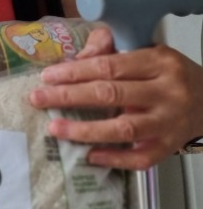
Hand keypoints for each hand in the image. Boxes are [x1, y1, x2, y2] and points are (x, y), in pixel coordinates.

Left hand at [28, 26, 202, 168]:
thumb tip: (75, 59)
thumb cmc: (171, 75)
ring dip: (85, 130)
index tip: (47, 77)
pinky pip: (141, 158)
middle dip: (69, 96)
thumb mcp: (147, 51)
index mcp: (160, 62)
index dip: (75, 72)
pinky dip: (114, 158)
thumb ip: (111, 49)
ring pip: (124, 128)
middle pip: (111, 94)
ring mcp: (170, 122)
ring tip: (55, 128)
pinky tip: (89, 156)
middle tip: (38, 98)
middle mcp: (168, 92)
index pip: (110, 66)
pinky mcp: (170, 146)